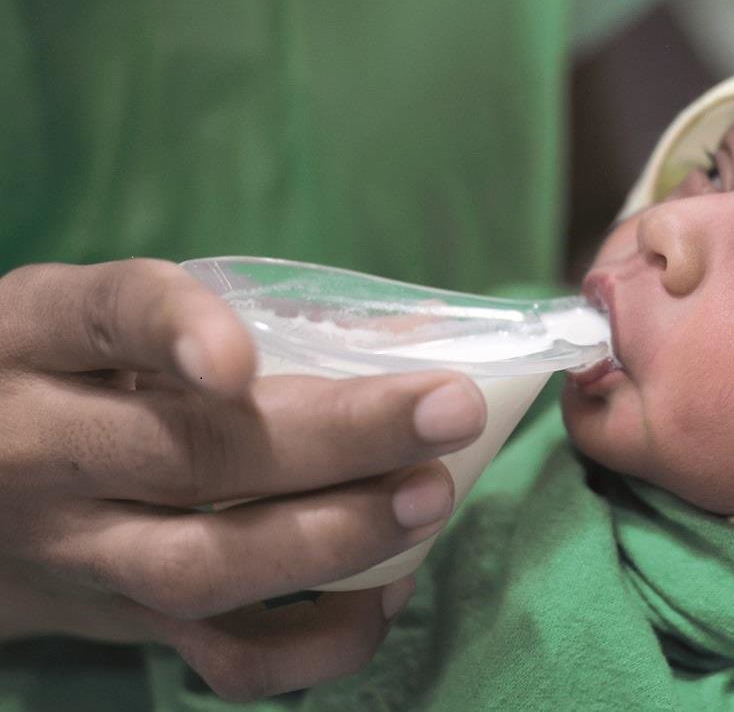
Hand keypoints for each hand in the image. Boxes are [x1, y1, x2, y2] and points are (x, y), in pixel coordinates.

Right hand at [0, 260, 486, 699]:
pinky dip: (319, 639)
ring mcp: (77, 554)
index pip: (101, 318)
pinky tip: (389, 588)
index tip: (239, 358)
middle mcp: (43, 452)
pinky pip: (221, 658)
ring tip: (432, 498)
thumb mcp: (102, 320)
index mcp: (36, 341)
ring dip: (335, 537)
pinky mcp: (121, 625)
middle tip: (450, 410)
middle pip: (188, 456)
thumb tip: (415, 334)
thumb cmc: (69, 376)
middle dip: (336, 437)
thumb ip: (208, 319)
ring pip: (201, 566)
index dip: (170, 332)